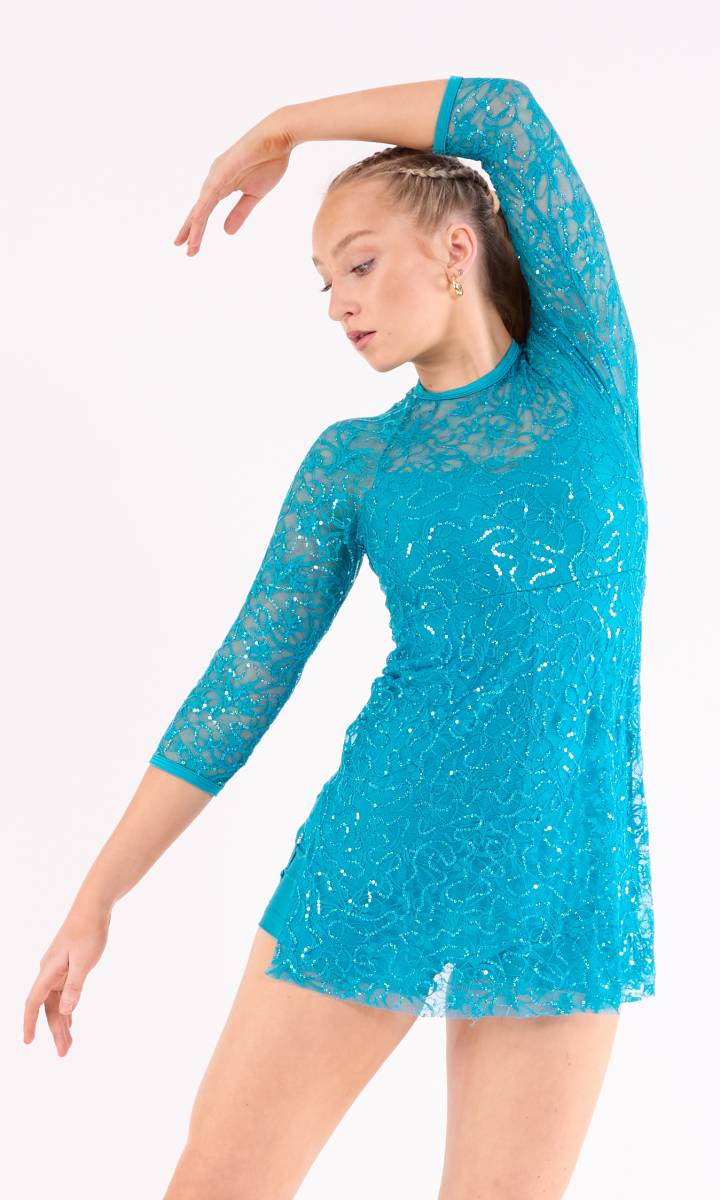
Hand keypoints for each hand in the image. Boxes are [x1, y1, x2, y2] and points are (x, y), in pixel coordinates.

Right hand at [23, 906, 110, 1055]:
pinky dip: (68, 1009)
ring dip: (62, 1023)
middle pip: (48, 1008)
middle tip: (64, 1053)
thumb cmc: (89, 931)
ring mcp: (58, 970)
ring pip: (57, 1002)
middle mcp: (50, 972)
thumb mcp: (84, 960)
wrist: (94, 908)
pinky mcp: (68, 967)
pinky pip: (64, 994)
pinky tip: (71, 1021)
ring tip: (68, 1045)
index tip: (28, 1042)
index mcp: (49, 971)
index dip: (29, 1023)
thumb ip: (75, 986)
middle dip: (54, 1031)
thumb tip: (66, 1010)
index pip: (33, 1002)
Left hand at [174, 111, 294, 256]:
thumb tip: (226, 232)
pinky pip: (210, 195)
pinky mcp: (223, 170)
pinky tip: (196, 222)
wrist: (279, 137)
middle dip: (190, 230)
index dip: (197, 229)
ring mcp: (217, 173)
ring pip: (202, 205)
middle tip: (183, 249)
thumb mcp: (254, 195)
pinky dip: (203, 210)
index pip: (204, 211)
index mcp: (221, 185)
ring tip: (189, 244)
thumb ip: (239, 212)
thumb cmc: (268, 161)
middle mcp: (214, 179)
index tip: (191, 246)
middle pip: (198, 210)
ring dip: (195, 226)